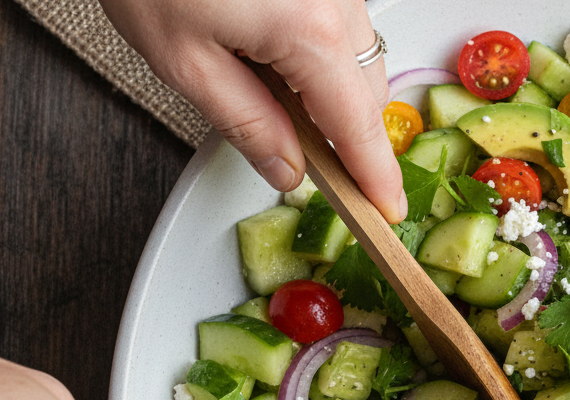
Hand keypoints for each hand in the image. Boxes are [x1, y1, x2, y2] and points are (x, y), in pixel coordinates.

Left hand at [99, 0, 406, 221]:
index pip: (357, 130)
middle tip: (295, 152)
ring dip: (325, 85)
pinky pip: (341, 23)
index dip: (373, 178)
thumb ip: (245, 123)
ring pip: (355, 57)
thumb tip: (286, 167)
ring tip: (256, 77)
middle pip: (366, 94)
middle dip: (342, 131)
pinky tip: (262, 40)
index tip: (386, 210)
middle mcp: (338, 2)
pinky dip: (315, 49)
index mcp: (310, 34)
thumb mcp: (183, 60)